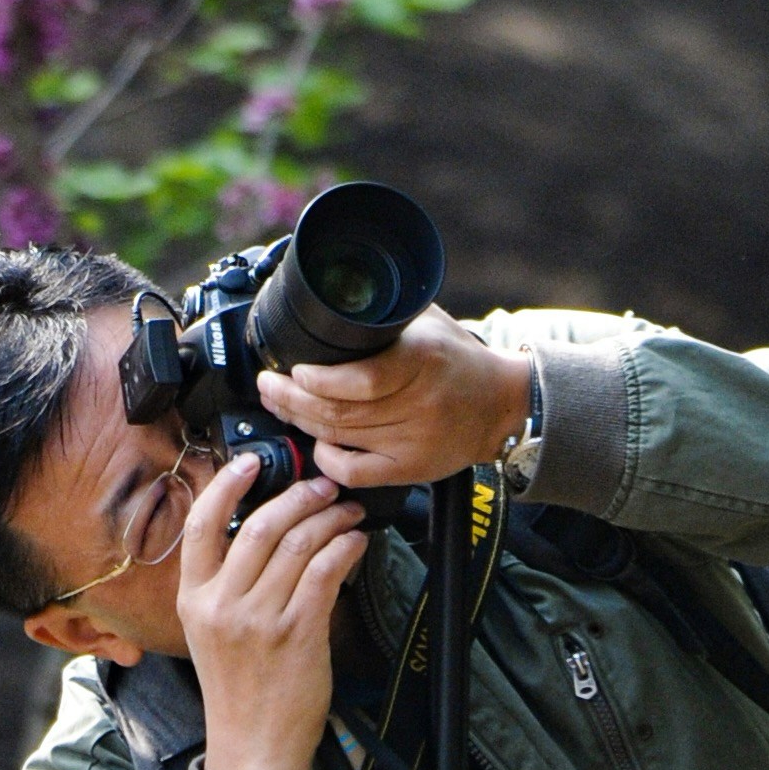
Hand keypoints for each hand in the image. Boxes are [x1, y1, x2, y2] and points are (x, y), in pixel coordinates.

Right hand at [174, 452, 368, 769]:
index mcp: (195, 599)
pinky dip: (344, 548)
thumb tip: (268, 530)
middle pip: (261, 525)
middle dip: (298, 497)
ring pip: (298, 544)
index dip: (227, 485)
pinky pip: (324, 572)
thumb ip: (227, 584)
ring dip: (330, 519)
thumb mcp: (210, 633)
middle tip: (322, 488)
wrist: (253, 747)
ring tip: (347, 513)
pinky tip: (355, 542)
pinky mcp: (298, 633)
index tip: (251, 462)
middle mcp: (222, 605)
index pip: (202, 525)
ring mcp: (260, 619)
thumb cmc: (239, 690)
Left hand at [254, 301, 532, 497]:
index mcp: (422, 360)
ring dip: (301, 421)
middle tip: (269, 384)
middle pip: (341, 411)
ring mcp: (414, 441)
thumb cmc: (456, 357)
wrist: (500, 404)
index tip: (294, 369)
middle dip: (292, 398)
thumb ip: (384, 311)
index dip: (320, 380)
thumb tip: (331, 296)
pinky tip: (315, 442)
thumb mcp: (426, 319)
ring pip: (341, 438)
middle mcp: (418, 403)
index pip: (363, 380)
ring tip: (279, 403)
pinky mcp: (411, 469)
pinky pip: (356, 473)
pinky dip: (328, 460)